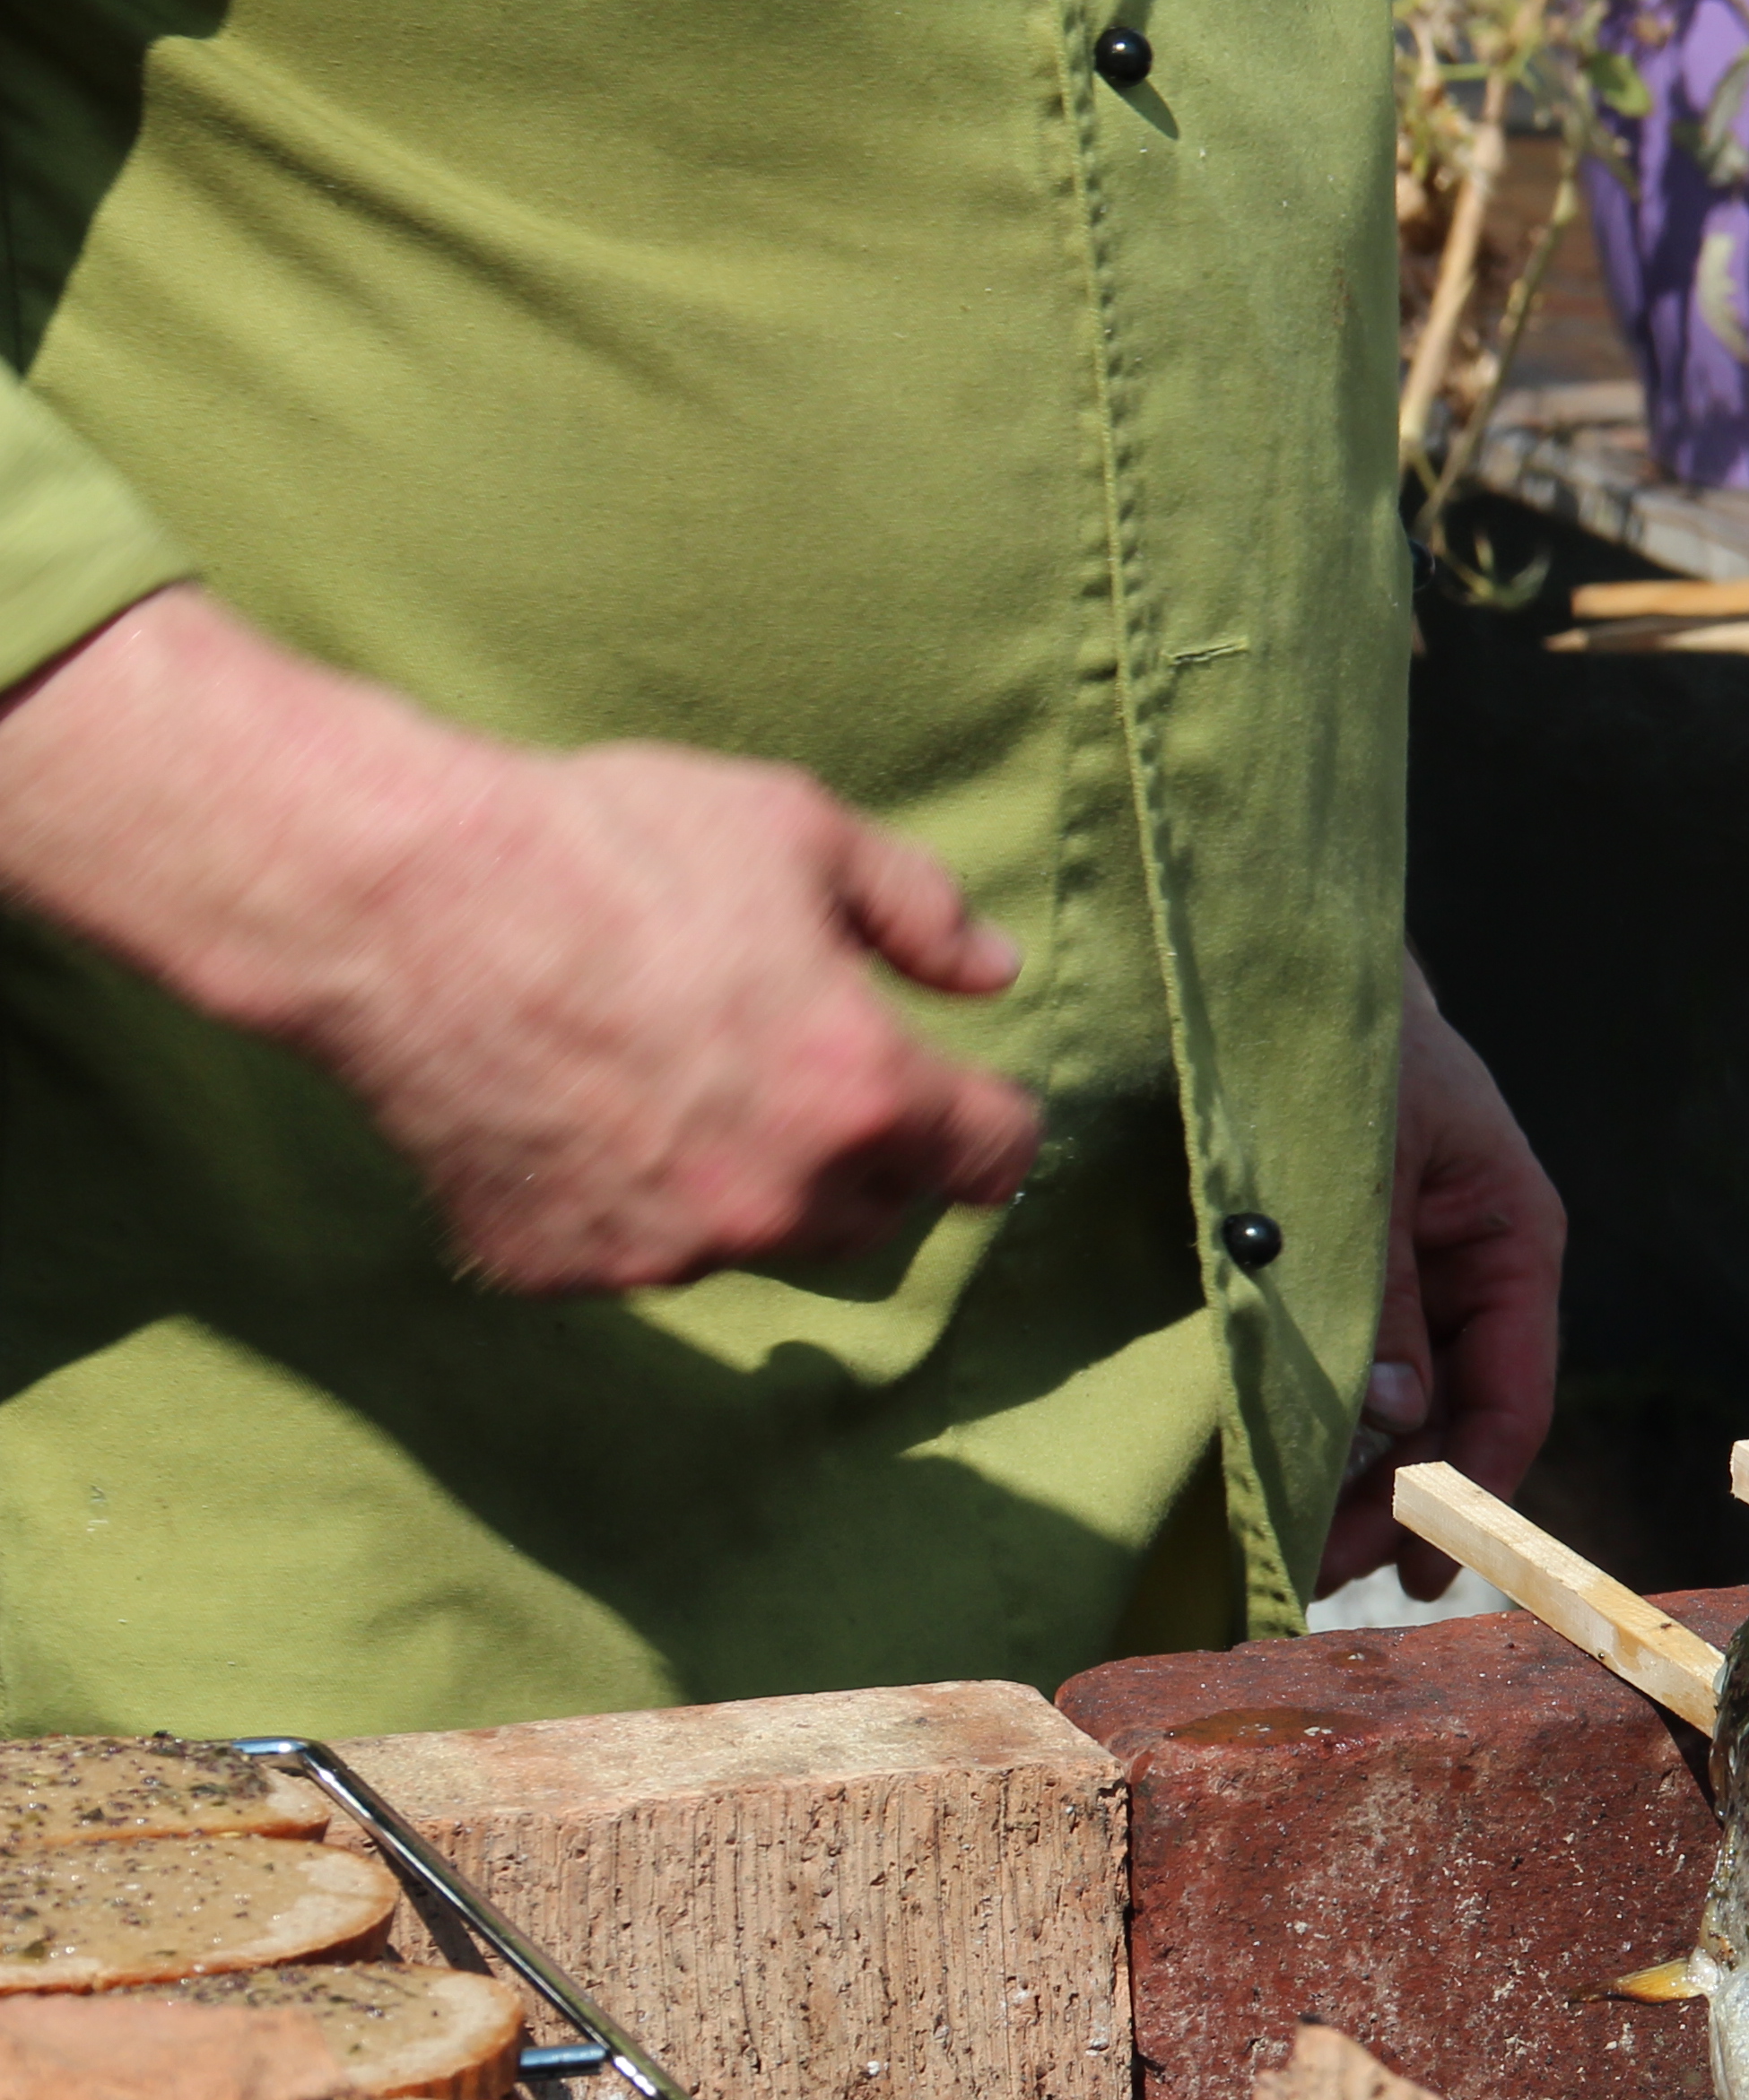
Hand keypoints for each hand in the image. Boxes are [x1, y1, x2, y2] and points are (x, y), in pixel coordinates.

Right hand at [0, 590, 1038, 1289]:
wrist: (402, 901)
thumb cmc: (608, 845)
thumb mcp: (797, 831)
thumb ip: (917, 910)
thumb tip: (995, 971)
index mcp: (868, 1095)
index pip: (995, 1160)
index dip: (990, 1121)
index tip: (969, 1098)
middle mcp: (782, 1198)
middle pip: (884, 1212)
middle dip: (868, 1152)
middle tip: (801, 1066)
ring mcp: (668, 1249)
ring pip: (763, 1241)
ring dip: (755, 1185)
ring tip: (681, 1076)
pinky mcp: (561, 1268)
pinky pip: (635, 1252)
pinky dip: (630, 1201)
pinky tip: (581, 1109)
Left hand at [1318, 957, 1564, 1596]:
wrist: (1284, 961)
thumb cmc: (1345, 1044)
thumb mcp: (1362, 1171)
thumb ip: (1378, 1294)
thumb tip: (1392, 1421)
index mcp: (1512, 1240)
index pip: (1511, 1397)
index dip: (1468, 1491)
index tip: (1412, 1562)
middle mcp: (1474, 1270)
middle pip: (1454, 1418)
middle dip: (1397, 1500)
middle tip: (1321, 1571)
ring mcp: (1414, 1272)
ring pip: (1401, 1402)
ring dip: (1356, 1473)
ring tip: (1298, 1542)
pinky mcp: (1353, 1268)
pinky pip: (1352, 1362)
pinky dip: (1324, 1418)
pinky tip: (1284, 1467)